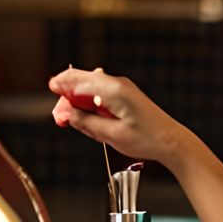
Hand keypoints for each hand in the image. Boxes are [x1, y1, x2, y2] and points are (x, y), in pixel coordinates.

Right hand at [48, 65, 185, 165]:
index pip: (79, 81)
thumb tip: (67, 114)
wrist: (171, 141)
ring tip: (74, 121)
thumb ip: (86, 122)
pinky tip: (90, 118)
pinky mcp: (124, 94)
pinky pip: (100, 93)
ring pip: (90, 87)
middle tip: (60, 117)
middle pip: (82, 80)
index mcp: (114, 91)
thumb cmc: (147, 139)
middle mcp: (118, 84)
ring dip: (78, 101)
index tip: (51, 89)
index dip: (62, 85)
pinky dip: (90, 103)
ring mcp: (122, 88)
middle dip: (68, 96)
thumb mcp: (111, 135)